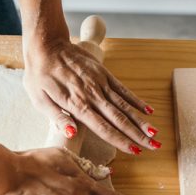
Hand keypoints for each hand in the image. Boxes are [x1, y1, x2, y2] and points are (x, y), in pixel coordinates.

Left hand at [22, 38, 160, 154]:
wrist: (46, 44)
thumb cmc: (39, 74)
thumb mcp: (39, 99)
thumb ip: (57, 117)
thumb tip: (71, 134)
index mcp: (77, 105)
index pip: (103, 128)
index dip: (121, 141)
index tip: (135, 151)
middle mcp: (92, 95)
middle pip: (119, 119)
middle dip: (138, 135)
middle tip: (154, 146)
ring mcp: (100, 83)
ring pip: (125, 106)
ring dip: (141, 121)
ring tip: (155, 133)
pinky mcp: (103, 73)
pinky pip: (123, 89)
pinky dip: (136, 100)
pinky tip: (148, 110)